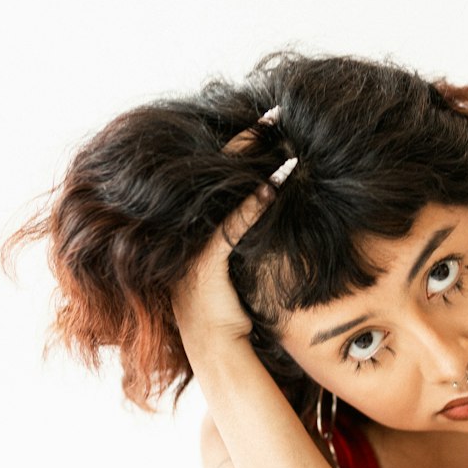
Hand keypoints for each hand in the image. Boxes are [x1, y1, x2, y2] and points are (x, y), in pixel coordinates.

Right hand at [170, 118, 276, 346]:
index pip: (213, 173)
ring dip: (255, 165)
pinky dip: (254, 205)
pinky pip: (231, 227)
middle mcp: (186, 234)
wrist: (219, 353)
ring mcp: (191, 250)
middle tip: (275, 113)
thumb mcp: (236, 263)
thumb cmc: (232, 313)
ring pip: (223, 194)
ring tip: (281, 137)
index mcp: (192, 227)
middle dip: (246, 140)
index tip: (264, 121)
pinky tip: (277, 185)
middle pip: (214, 172)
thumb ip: (243, 232)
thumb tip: (271, 200)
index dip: (239, 145)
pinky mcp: (204, 268)